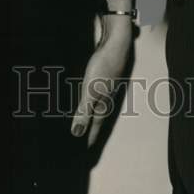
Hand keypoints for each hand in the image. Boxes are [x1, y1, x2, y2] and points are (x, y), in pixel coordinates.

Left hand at [71, 17, 132, 145]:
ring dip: (93, 116)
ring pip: (99, 106)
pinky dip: (93, 102)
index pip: (95, 125)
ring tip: (88, 125)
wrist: (117, 42)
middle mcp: (107, 97)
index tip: (87, 152)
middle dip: (93, 130)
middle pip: (99, 118)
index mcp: (104, 103)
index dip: (90, 137)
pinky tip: (90, 99)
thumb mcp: (91, 91)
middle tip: (88, 143)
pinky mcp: (104, 76)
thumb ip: (84, 111)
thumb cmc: (104, 66)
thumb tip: (77, 134)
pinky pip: (97, 94)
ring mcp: (107, 86)